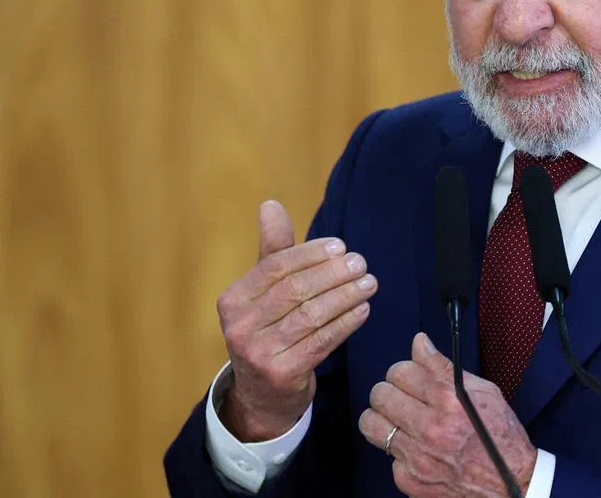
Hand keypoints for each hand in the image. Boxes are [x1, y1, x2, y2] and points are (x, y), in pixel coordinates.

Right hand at [216, 200, 377, 440]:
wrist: (263, 395)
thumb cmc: (269, 330)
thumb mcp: (265, 292)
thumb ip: (273, 250)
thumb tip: (270, 204)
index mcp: (232, 300)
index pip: (275, 267)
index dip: (310, 254)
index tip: (340, 247)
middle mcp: (239, 327)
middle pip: (295, 291)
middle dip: (333, 274)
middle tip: (361, 264)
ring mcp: (258, 353)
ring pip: (311, 316)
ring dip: (345, 296)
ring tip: (369, 283)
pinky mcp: (281, 374)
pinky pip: (321, 342)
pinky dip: (346, 323)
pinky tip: (363, 310)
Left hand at [358, 333, 536, 496]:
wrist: (512, 483)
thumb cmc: (501, 435)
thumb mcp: (482, 391)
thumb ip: (443, 366)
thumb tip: (419, 342)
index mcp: (447, 400)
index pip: (399, 371)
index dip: (402, 371)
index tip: (408, 377)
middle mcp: (429, 428)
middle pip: (380, 395)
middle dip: (388, 391)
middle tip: (399, 397)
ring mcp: (417, 458)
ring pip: (370, 425)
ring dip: (382, 418)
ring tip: (398, 420)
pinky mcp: (410, 481)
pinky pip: (388, 457)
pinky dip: (400, 452)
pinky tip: (418, 450)